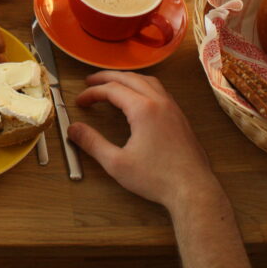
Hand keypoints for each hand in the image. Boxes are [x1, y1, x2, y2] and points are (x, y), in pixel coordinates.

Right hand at [67, 70, 218, 209]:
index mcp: (143, 108)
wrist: (193, 189)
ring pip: (148, 80)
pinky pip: (160, 90)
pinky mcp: (181, 117)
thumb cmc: (157, 178)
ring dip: (127, 78)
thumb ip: (92, 143)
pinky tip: (139, 98)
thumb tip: (73, 129)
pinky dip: (143, 86)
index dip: (92, 93)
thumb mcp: (116, 163)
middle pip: (129, 78)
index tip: (80, 101)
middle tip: (90, 82)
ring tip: (113, 84)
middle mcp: (159, 101)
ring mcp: (173, 108)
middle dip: (107, 77)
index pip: (112, 90)